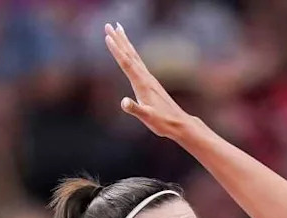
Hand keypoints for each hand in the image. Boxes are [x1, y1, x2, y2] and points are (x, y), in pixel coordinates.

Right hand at [103, 23, 193, 138]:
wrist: (179, 123)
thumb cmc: (162, 122)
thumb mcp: (147, 118)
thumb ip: (135, 109)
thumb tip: (124, 102)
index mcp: (142, 84)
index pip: (126, 63)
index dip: (116, 50)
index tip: (107, 36)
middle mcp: (146, 78)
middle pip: (130, 54)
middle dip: (118, 39)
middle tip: (108, 25)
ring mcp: (149, 79)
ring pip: (134, 56)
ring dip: (125, 42)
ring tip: (119, 29)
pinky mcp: (151, 82)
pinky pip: (138, 63)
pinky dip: (132, 53)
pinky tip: (130, 52)